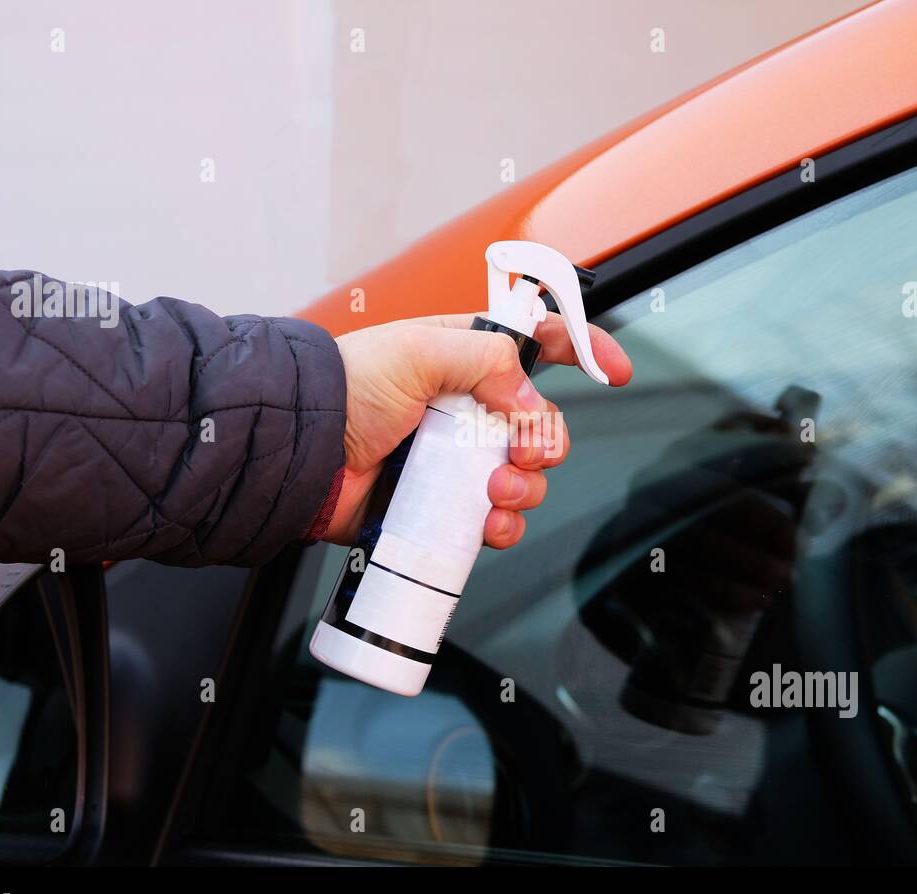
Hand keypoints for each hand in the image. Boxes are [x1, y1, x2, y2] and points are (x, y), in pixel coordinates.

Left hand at [327, 312, 632, 546]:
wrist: (303, 452)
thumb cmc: (346, 389)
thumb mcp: (419, 351)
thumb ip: (486, 361)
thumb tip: (527, 396)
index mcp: (465, 359)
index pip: (539, 345)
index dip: (583, 351)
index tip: (614, 371)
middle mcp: (467, 408)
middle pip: (542, 424)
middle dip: (547, 441)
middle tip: (520, 450)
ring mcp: (457, 459)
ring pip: (526, 477)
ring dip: (526, 487)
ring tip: (494, 489)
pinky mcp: (443, 504)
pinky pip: (496, 520)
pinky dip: (505, 525)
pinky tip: (490, 523)